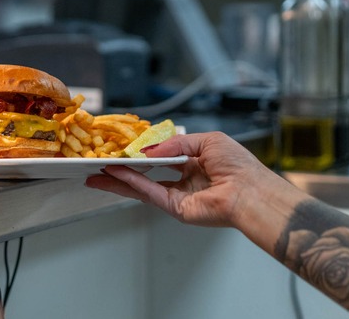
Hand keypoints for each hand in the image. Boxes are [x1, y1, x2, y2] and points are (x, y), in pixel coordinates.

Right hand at [86, 132, 297, 229]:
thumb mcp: (207, 141)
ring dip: (118, 180)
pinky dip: (131, 183)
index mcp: (194, 164)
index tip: (121, 149)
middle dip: (120, 171)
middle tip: (99, 164)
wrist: (251, 191)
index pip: (160, 158)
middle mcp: (184, 181)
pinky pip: (149, 193)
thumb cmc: (239, 166)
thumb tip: (149, 151)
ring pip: (141, 187)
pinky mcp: (175, 208)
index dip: (140, 154)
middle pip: (145, 175)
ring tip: (96, 172)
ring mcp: (178, 196)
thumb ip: (175, 143)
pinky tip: (116, 174)